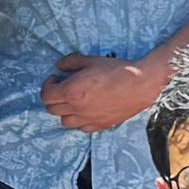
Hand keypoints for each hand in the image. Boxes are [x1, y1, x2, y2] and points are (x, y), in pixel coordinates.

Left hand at [42, 52, 161, 131]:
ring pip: (64, 122)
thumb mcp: (91, 60)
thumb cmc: (117, 71)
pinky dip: (79, 121)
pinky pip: (82, 128)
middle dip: (54, 98)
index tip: (55, 79)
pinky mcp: (100, 125)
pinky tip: (86, 110)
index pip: (46, 95)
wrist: (141, 84)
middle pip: (52, 109)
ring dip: (65, 112)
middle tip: (62, 88)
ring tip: (73, 101)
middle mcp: (77, 108)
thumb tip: (59, 66)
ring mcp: (89, 119)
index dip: (48, 86)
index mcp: (72, 91)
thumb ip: (71, 62)